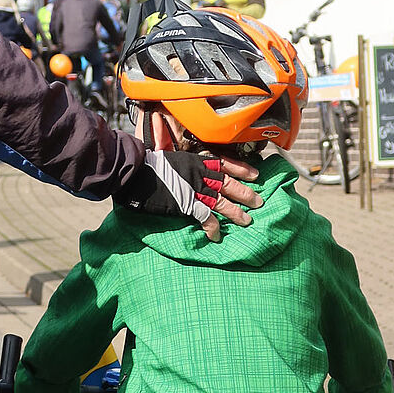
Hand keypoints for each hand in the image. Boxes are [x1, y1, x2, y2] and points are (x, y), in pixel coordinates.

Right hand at [117, 151, 262, 241]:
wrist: (134, 173)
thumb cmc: (146, 163)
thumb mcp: (168, 156)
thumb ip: (181, 162)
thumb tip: (184, 165)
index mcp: (195, 160)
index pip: (225, 163)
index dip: (242, 169)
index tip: (255, 174)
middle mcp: (199, 174)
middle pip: (229, 183)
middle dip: (245, 192)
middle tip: (259, 201)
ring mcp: (194, 189)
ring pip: (222, 201)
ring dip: (236, 212)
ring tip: (247, 220)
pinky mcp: (187, 204)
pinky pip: (205, 217)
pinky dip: (212, 227)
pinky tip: (217, 235)